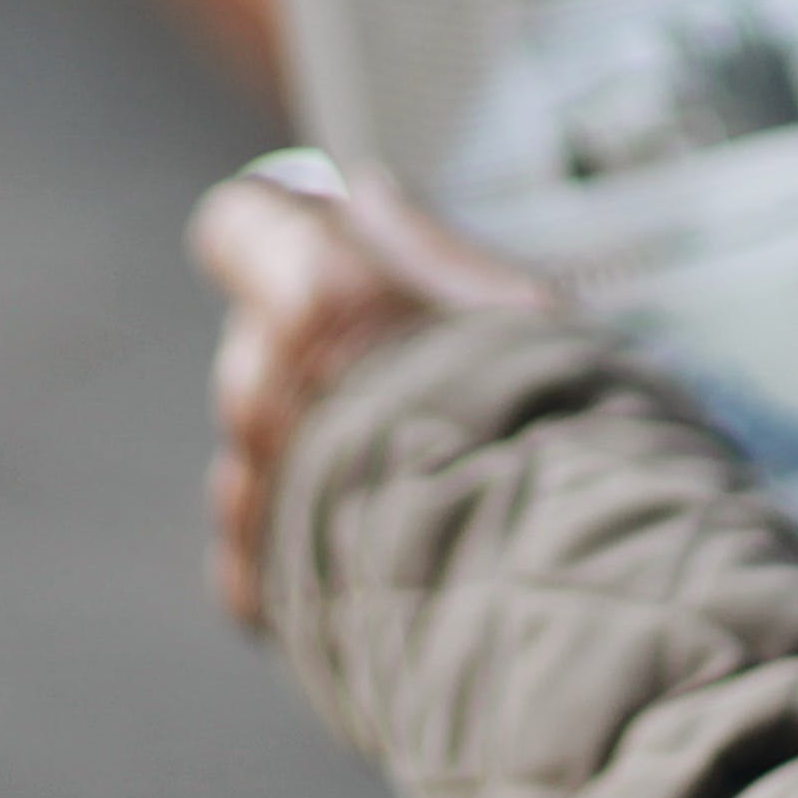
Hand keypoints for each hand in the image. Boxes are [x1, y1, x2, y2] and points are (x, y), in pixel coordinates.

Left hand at [188, 156, 553, 627]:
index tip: (324, 256)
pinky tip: (386, 552)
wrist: (554, 600)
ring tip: (418, 486)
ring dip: (314, 457)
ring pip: (261, 446)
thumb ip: (425, 250)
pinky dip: (309, 548)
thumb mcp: (524, 316)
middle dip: (318, 364)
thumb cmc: (557, 446)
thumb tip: (368, 196)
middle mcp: (267, 381)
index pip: (241, 225)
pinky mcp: (256, 580)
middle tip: (416, 393)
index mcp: (323, 294)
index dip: (278, 238)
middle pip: (260, 344)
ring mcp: (253, 483)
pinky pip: (259, 546)